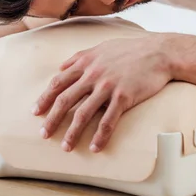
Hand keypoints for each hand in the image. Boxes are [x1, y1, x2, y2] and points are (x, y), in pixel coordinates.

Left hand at [32, 35, 171, 152]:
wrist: (159, 52)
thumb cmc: (131, 49)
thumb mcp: (101, 47)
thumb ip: (80, 57)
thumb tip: (61, 66)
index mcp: (86, 62)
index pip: (58, 82)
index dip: (45, 98)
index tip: (36, 112)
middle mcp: (93, 74)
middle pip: (65, 100)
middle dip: (52, 119)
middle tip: (43, 134)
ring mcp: (108, 86)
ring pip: (84, 113)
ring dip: (72, 132)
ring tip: (66, 147)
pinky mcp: (124, 96)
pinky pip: (108, 121)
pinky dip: (100, 136)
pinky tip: (94, 148)